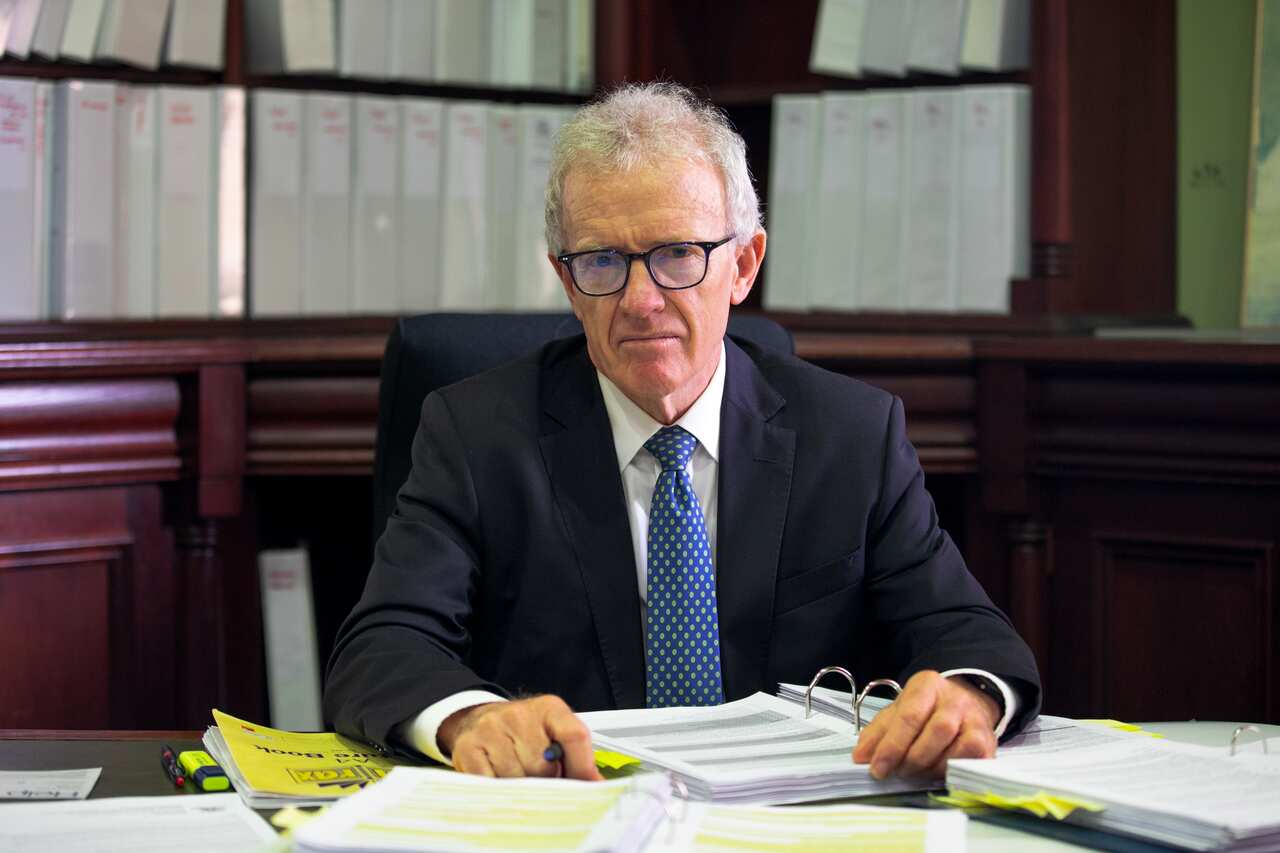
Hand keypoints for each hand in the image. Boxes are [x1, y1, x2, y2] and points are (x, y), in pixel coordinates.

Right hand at [437, 695, 603, 780]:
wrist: (478, 719)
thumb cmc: (522, 732)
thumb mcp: (553, 733)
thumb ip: (577, 756)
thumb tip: (597, 786)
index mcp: (549, 708)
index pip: (574, 735)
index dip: (582, 767)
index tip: (586, 788)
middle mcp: (519, 715)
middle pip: (544, 765)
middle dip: (547, 782)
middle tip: (543, 782)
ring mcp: (491, 729)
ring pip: (517, 777)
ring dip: (521, 789)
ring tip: (520, 780)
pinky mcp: (468, 747)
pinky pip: (490, 782)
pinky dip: (497, 790)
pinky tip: (500, 782)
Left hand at [852, 670, 998, 779]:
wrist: (966, 703)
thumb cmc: (927, 709)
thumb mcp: (898, 711)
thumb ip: (878, 732)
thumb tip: (860, 757)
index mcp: (927, 685)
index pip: (909, 716)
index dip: (892, 746)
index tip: (877, 768)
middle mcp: (955, 699)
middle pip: (936, 731)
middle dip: (911, 758)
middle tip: (896, 772)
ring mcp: (975, 720)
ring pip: (956, 749)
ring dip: (930, 768)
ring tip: (914, 773)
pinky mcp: (988, 741)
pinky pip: (971, 762)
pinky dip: (950, 772)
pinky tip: (936, 773)